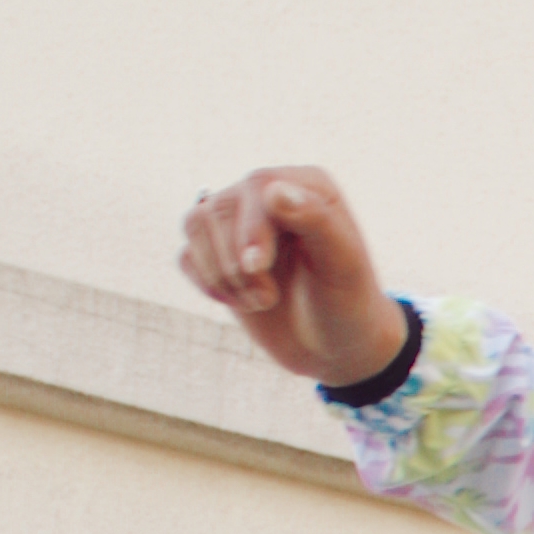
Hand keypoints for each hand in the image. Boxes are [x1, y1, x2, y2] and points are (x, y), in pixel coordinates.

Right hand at [179, 166, 408, 391]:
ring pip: (195, 225)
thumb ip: (315, 220)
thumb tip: (273, 190)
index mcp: (307, 187)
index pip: (259, 185)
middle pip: (220, 207)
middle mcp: (269, 195)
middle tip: (268, 299)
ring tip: (260, 301)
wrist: (334, 348)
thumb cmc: (347, 303)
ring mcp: (240, 223)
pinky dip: (207, 284)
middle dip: (237, 263)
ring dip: (221, 275)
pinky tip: (241, 302)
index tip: (258, 267)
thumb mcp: (344, 264)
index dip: (251, 227)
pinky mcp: (218, 254)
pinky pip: (186, 255)